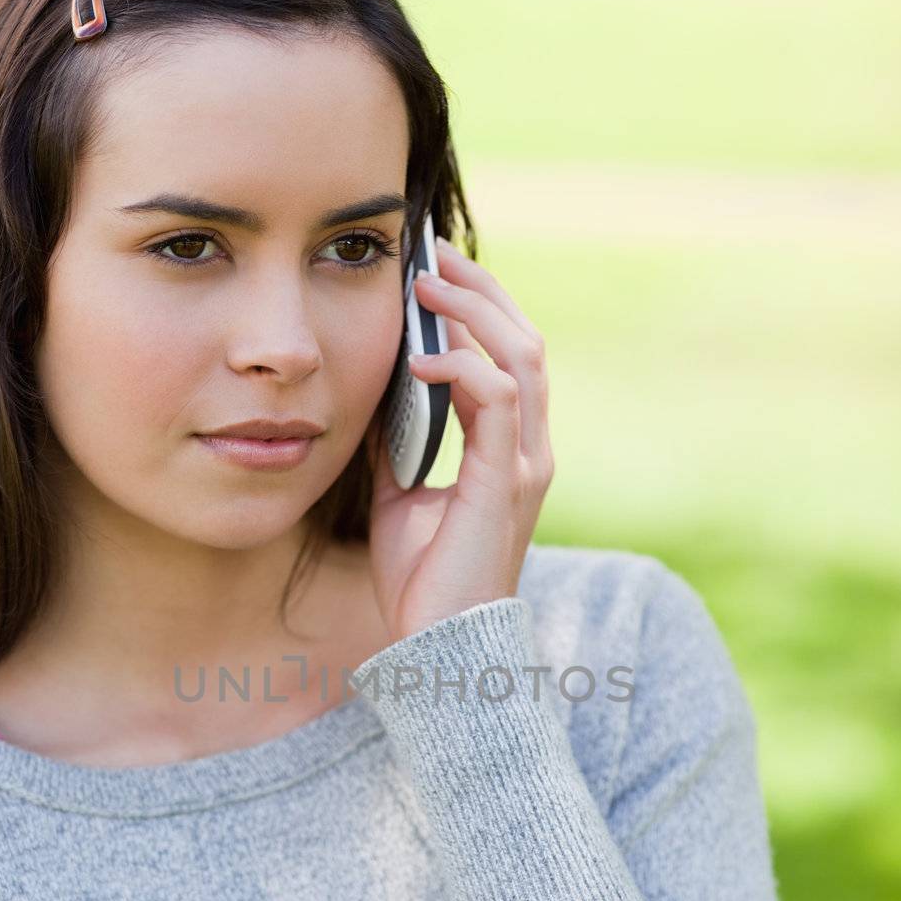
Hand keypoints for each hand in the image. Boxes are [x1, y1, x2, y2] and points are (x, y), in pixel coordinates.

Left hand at [363, 235, 554, 644]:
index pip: (507, 358)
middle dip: (481, 290)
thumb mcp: (400, 496)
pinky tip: (421, 355)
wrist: (440, 646)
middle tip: (432, 254)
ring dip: (476, 311)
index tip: (433, 271)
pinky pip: (499, 400)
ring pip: (522, 357)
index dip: (478, 308)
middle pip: (524, 341)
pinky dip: (464, 367)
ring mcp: (524, 465)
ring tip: (429, 281)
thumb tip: (372, 391)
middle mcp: (527, 451)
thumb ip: (397, 443)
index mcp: (508, 452)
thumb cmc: (425, 582)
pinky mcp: (507, 483)